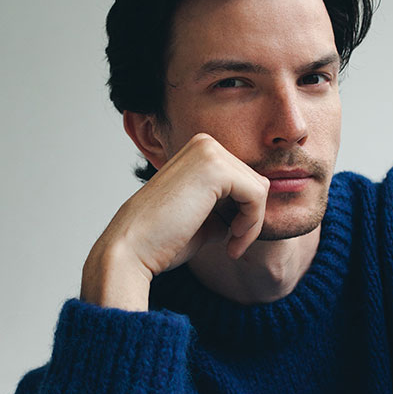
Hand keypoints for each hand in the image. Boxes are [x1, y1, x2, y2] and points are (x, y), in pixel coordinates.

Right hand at [80, 133, 269, 309]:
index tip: (231, 242)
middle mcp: (204, 144)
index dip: (244, 213)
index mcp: (198, 153)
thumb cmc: (160, 241)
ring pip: (259, 187)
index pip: (243, 179)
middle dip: (251, 218)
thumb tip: (242, 217)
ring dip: (253, 223)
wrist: (132, 249)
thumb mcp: (201, 222)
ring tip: (232, 245)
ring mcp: (208, 151)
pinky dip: (252, 223)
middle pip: (255, 180)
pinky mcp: (215, 167)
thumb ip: (222, 212)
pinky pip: (257, 195)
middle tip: (232, 246)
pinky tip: (231, 241)